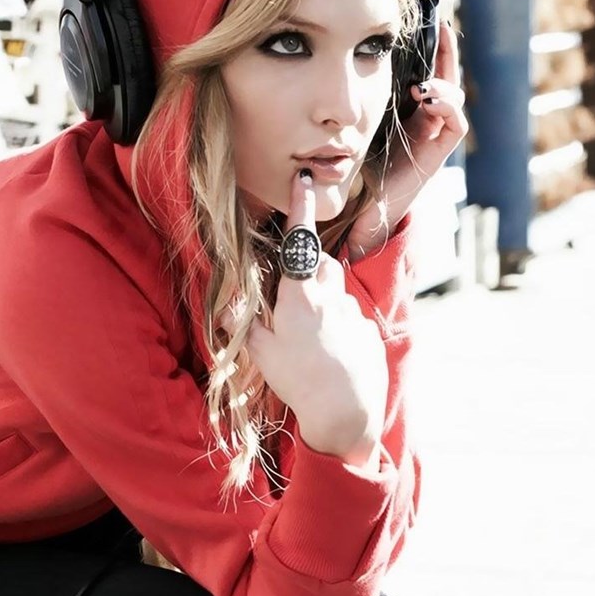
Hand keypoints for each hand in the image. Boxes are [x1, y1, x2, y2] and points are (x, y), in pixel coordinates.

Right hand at [244, 170, 386, 465]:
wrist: (346, 413)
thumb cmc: (298, 381)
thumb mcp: (260, 351)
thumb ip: (243, 321)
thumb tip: (225, 302)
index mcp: (301, 297)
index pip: (300, 242)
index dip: (300, 210)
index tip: (303, 182)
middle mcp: (332, 298)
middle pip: (323, 264)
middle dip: (310, 268)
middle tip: (293, 296)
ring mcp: (354, 313)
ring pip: (338, 293)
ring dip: (324, 302)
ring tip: (311, 337)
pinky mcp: (369, 330)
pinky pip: (351, 318)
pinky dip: (339, 326)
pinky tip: (330, 354)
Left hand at [348, 18, 467, 258]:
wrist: (363, 213)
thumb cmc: (353, 170)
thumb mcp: (352, 125)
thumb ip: (350, 102)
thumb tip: (334, 65)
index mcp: (407, 113)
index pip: (426, 73)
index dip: (431, 49)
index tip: (430, 21)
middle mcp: (425, 122)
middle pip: (446, 79)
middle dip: (446, 53)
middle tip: (442, 27)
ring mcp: (434, 137)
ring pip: (454, 98)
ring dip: (443, 83)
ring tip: (422, 81)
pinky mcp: (437, 154)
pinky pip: (455, 124)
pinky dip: (446, 106)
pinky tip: (426, 97)